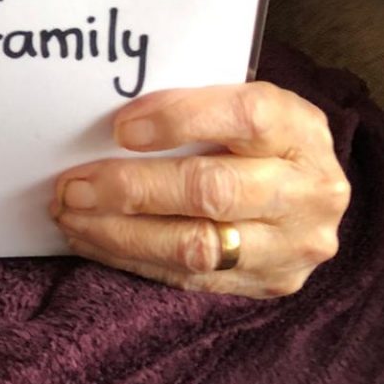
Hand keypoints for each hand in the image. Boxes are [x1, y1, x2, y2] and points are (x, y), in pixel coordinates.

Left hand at [51, 81, 350, 297]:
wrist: (311, 189)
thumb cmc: (258, 135)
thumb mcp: (243, 100)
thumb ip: (194, 103)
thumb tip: (112, 123)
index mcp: (299, 129)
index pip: (243, 116)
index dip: (178, 120)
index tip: (120, 128)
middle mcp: (307, 191)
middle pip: (212, 191)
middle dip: (132, 189)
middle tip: (74, 185)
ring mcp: (292, 245)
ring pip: (196, 246)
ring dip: (121, 232)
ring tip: (72, 215)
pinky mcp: (270, 283)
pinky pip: (190, 278)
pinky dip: (133, 259)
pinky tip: (93, 240)